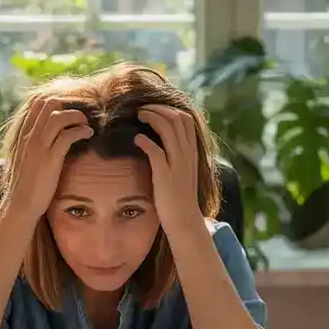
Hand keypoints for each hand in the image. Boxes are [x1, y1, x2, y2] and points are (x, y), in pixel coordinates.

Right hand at [7, 97, 93, 217]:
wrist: (21, 204)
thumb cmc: (26, 184)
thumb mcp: (26, 158)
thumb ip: (33, 144)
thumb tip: (48, 136)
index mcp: (23, 134)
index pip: (37, 103)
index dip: (56, 99)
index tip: (69, 108)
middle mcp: (29, 136)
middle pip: (48, 104)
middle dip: (68, 104)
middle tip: (80, 115)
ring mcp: (39, 147)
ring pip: (58, 116)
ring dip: (77, 116)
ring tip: (86, 123)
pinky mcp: (50, 159)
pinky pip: (68, 135)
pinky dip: (81, 130)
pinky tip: (88, 134)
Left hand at [135, 105, 203, 237]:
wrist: (184, 219)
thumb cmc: (179, 196)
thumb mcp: (182, 170)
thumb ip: (177, 154)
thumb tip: (163, 140)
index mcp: (191, 151)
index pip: (185, 119)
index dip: (168, 109)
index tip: (153, 109)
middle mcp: (186, 154)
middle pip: (176, 118)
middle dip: (157, 108)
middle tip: (141, 109)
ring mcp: (177, 164)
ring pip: (168, 129)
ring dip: (151, 118)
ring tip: (137, 116)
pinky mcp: (165, 175)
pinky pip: (156, 151)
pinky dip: (145, 141)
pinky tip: (136, 139)